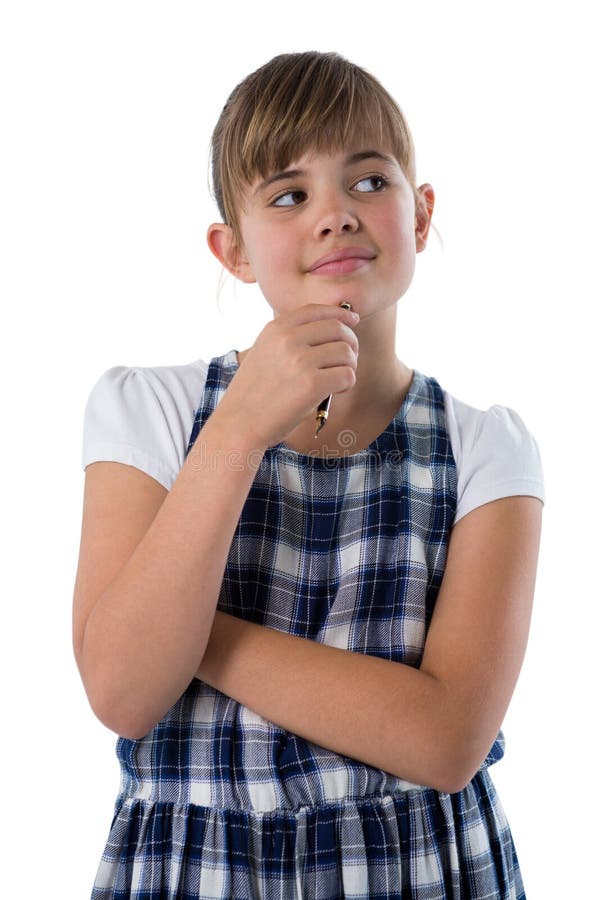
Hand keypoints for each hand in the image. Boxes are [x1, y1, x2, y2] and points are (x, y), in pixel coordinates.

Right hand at [214, 303, 359, 447]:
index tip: (352, 321)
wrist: (238, 423)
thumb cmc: (255, 393)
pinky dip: (346, 384)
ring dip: (349, 367)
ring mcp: (300, 360)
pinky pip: (347, 375)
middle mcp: (288, 339)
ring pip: (346, 352)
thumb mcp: (265, 352)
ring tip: (337, 381)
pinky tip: (334, 392)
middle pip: (337, 328)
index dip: (340, 314)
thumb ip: (291, 338)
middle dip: (350, 344)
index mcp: (275, 329)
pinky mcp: (312, 384)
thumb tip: (334, 327)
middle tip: (347, 361)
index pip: (317, 310)